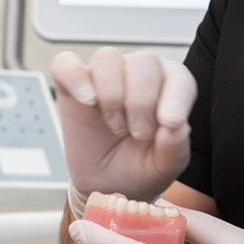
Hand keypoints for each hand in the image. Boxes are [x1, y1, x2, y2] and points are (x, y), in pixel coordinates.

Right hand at [51, 48, 196, 214]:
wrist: (105, 185)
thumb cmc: (139, 167)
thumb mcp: (165, 167)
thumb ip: (175, 148)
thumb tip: (176, 124)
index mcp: (169, 86)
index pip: (177, 76)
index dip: (176, 98)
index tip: (169, 124)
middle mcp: (137, 73)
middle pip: (143, 61)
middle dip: (142, 102)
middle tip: (139, 134)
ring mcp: (103, 76)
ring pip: (108, 58)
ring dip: (113, 95)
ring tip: (116, 125)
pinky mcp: (71, 84)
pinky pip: (66, 63)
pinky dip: (75, 77)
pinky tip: (87, 101)